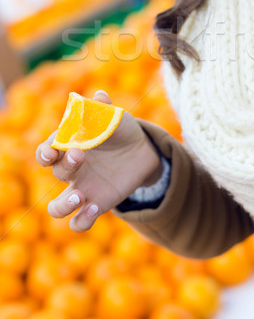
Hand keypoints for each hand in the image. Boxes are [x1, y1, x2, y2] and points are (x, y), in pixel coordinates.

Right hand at [35, 90, 162, 231]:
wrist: (143, 151)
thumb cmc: (120, 130)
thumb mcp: (115, 118)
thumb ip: (104, 108)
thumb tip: (100, 96)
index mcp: (70, 147)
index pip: (47, 151)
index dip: (45, 152)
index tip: (53, 150)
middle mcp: (71, 170)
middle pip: (56, 172)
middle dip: (65, 165)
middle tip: (80, 156)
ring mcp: (82, 190)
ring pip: (57, 208)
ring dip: (63, 205)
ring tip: (80, 196)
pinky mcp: (96, 205)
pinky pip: (79, 222)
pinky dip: (82, 220)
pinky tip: (95, 208)